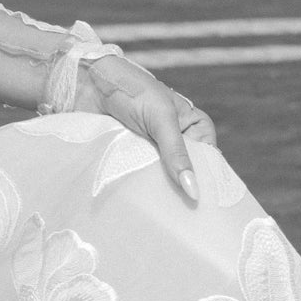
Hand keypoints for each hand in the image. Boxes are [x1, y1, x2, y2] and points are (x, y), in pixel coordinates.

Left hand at [74, 47, 216, 203]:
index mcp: (196, 127)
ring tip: (162, 216)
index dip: (207, 184)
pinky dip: (141, 186)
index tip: (205, 210)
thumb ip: (176, 154)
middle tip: (181, 218)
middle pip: (186, 173)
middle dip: (182, 191)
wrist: (91, 82)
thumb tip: (193, 190)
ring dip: (159, 191)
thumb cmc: (132, 90)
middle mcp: (179, 140)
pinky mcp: (134, 155)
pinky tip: (142, 204)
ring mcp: (156, 150)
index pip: (209, 162)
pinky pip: (142, 176)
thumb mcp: (160, 120)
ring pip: (164, 178)